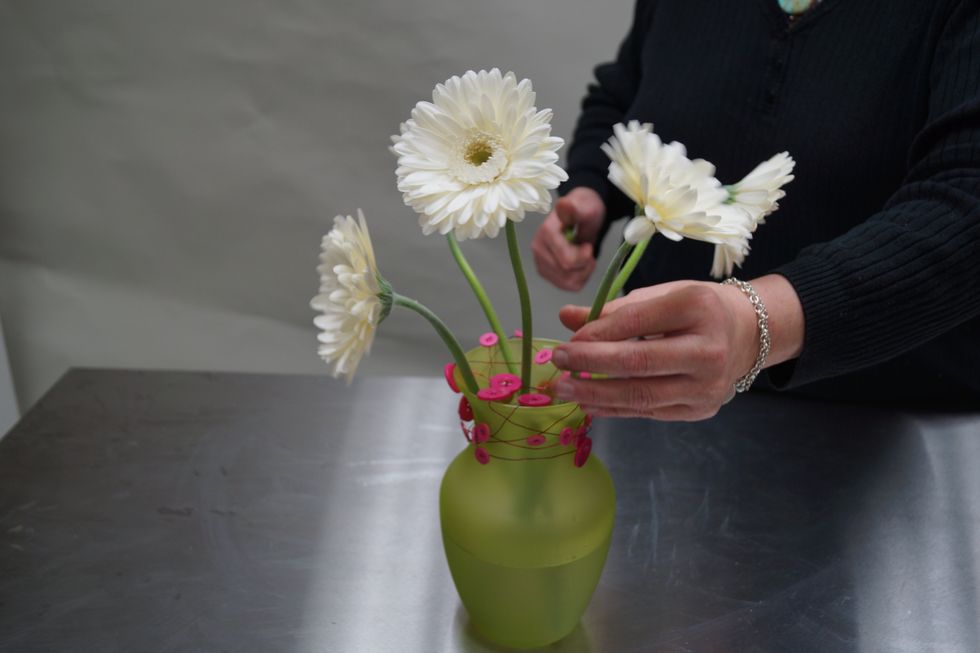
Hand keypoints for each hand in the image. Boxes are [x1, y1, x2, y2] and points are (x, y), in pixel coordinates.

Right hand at [532, 187, 604, 290]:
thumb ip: (574, 208)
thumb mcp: (585, 206)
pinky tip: (580, 265)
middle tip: (588, 249)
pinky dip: (579, 278)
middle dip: (584, 265)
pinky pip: (566, 286)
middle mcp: (538, 249)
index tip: (588, 245)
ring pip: (567, 282)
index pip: (567, 261)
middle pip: (567, 273)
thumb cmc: (585, 210)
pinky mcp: (544, 272)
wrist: (580, 215)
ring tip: (585, 257)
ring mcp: (539, 262)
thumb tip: (563, 204)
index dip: (584, 257)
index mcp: (546, 233)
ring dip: (583, 272)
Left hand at [551, 281, 761, 420]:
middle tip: (558, 363)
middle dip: (590, 364)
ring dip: (595, 394)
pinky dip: (613, 408)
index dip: (597, 334)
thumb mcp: (661, 296)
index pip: (637, 323)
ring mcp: (706, 386)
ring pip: (641, 396)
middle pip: (638, 364)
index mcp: (699, 308)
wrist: (747, 335)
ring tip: (564, 388)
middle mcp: (708, 350)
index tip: (567, 339)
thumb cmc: (698, 310)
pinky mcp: (699, 410)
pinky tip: (589, 402)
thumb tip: (566, 317)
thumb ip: (614, 309)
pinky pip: (648, 412)